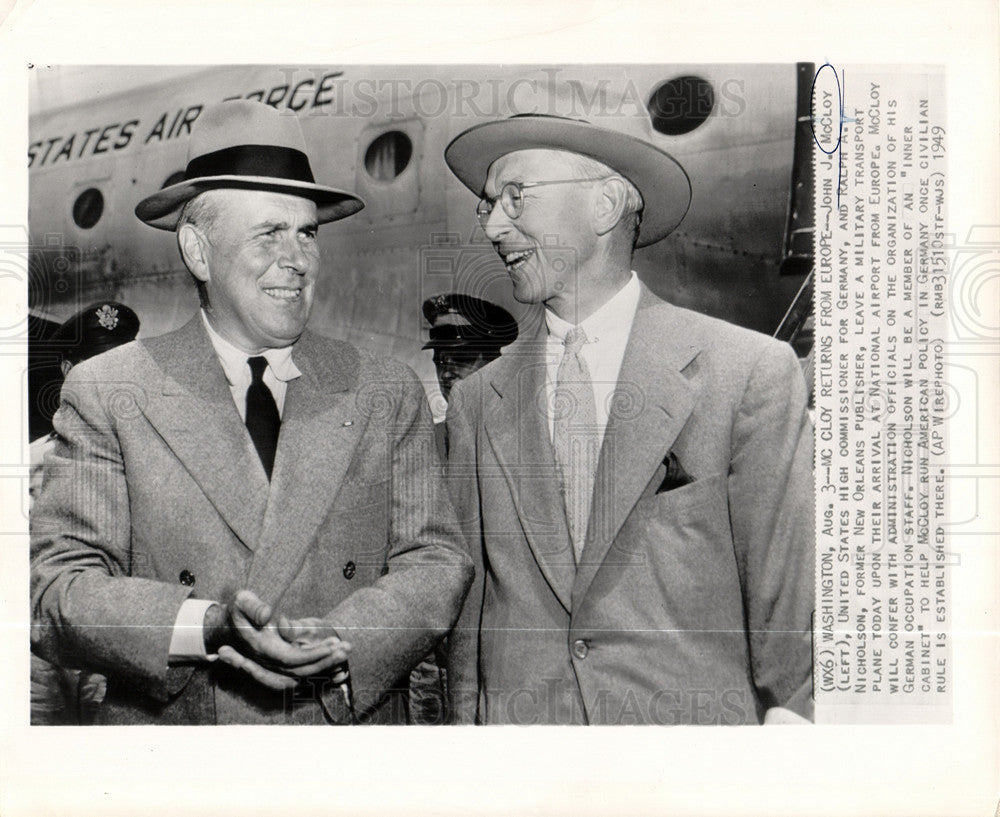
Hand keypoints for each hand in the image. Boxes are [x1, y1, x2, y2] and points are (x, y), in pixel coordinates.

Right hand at [206, 590, 351, 690]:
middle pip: (301, 670)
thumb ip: (253, 606)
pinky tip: (339, 660)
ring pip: (304, 672)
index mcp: (262, 648)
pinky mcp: (283, 661)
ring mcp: (276, 664)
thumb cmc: (240, 608)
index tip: (332, 645)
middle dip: (326, 660)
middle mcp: (270, 661)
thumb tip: (267, 615)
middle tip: (347, 649)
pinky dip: (321, 667)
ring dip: (327, 664)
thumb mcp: (241, 600)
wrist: (231, 622)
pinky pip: (304, 671)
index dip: (312, 655)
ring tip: (347, 650)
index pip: (290, 658)